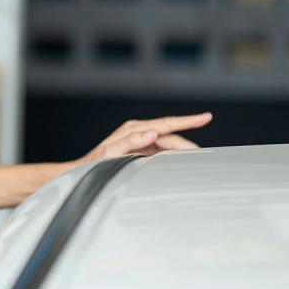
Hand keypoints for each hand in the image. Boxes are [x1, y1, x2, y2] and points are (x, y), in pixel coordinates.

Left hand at [76, 112, 211, 164]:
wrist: (81, 171)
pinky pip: (161, 150)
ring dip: (180, 150)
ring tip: (196, 159)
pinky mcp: (140, 149)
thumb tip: (152, 132)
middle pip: (169, 136)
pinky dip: (172, 154)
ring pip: (167, 143)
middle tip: (203, 156)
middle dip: (186, 144)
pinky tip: (181, 160)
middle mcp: (138, 131)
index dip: (187, 121)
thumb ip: (130, 142)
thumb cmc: (93, 163)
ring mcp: (140, 140)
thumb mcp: (110, 153)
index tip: (206, 117)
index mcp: (133, 129)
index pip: (166, 124)